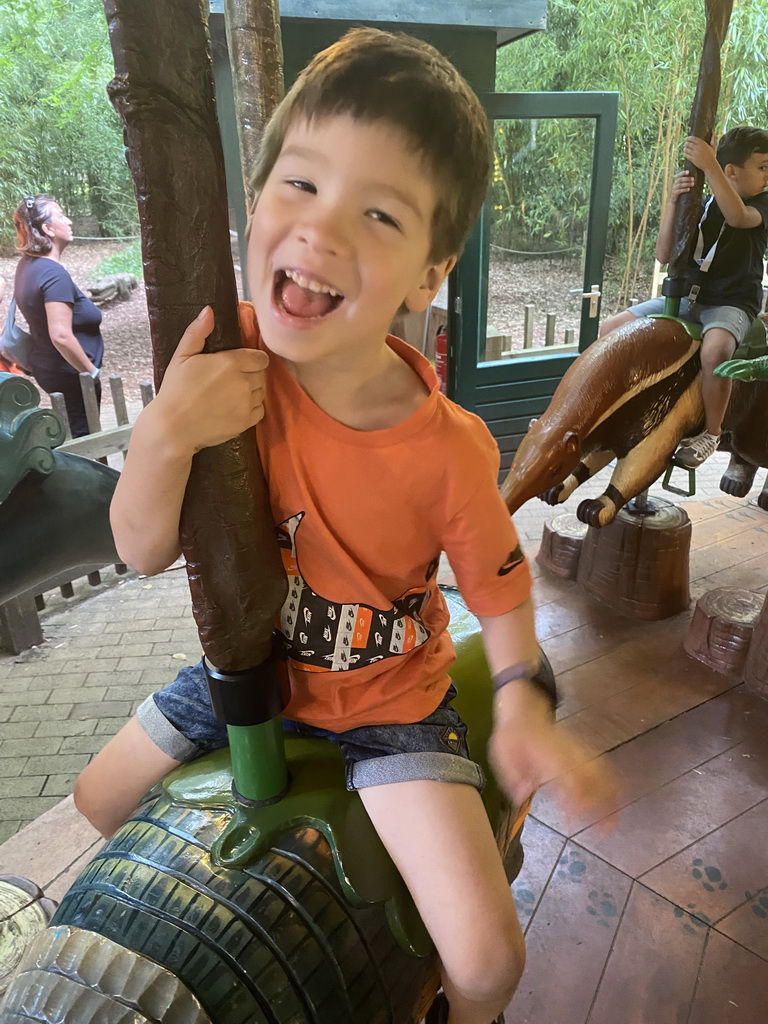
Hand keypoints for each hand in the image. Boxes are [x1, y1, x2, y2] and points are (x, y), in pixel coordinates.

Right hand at [152, 306, 268, 453]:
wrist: (173, 427)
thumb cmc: (175, 390)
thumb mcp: (181, 356)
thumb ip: (197, 332)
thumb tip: (209, 310)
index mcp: (231, 362)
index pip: (260, 357)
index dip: (251, 360)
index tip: (239, 364)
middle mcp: (244, 382)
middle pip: (261, 374)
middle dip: (250, 375)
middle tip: (230, 381)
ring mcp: (247, 403)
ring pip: (261, 392)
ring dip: (251, 391)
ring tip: (231, 395)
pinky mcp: (247, 422)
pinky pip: (260, 410)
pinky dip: (252, 409)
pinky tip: (235, 408)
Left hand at [488, 683, 617, 821]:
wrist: (525, 710)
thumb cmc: (512, 736)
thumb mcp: (501, 752)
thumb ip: (512, 775)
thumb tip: (523, 795)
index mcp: (548, 757)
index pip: (568, 781)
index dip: (574, 803)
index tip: (574, 824)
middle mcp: (568, 755)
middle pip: (593, 780)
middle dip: (602, 805)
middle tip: (604, 831)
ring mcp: (577, 752)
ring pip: (603, 774)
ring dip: (611, 797)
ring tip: (614, 822)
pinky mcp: (581, 752)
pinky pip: (602, 767)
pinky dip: (612, 784)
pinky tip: (616, 800)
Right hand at [670, 169, 694, 201]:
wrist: (675, 200)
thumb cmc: (681, 191)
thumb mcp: (683, 186)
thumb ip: (686, 182)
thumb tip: (695, 178)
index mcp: (677, 181)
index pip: (679, 175)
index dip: (683, 173)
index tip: (688, 172)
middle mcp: (675, 184)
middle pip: (680, 179)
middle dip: (687, 179)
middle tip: (693, 179)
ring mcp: (674, 189)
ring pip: (680, 185)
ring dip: (687, 184)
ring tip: (692, 184)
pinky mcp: (674, 194)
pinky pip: (679, 191)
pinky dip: (684, 189)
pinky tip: (688, 189)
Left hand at [683, 135, 717, 175]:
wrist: (710, 165)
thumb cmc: (712, 156)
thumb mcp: (713, 147)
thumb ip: (713, 140)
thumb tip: (713, 133)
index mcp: (702, 143)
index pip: (692, 138)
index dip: (688, 138)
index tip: (687, 138)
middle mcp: (697, 148)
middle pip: (688, 143)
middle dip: (686, 143)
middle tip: (685, 144)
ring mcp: (694, 154)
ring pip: (686, 149)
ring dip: (684, 148)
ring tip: (685, 148)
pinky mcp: (692, 159)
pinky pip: (686, 155)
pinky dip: (685, 154)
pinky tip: (685, 153)